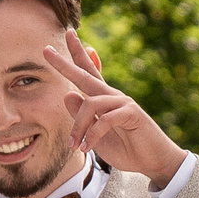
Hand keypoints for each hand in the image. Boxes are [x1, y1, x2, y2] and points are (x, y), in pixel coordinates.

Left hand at [41, 31, 186, 188]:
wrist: (153, 162)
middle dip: (65, 62)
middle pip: (85, 74)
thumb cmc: (126, 148)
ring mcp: (123, 102)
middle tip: (45, 50)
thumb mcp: (95, 135)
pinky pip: (104, 119)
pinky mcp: (131, 113)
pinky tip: (87, 148)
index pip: (87, 72)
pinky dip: (92, 135)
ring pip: (90, 104)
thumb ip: (82, 117)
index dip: (76, 55)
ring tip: (74, 146)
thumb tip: (67, 94)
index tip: (66, 35)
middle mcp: (112, 96)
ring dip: (78, 127)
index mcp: (104, 99)